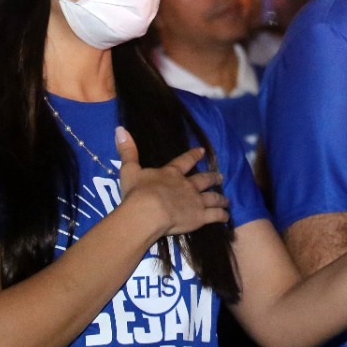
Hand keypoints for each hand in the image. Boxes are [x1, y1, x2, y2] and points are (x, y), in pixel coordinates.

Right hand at [115, 129, 229, 238]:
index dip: (194, 155)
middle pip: (203, 180)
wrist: (148, 212)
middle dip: (213, 177)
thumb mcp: (129, 170)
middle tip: (221, 176)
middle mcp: (187, 185)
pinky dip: (222, 215)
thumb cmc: (138, 193)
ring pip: (212, 197)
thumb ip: (127, 151)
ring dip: (220, 198)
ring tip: (226, 199)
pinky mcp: (200, 217)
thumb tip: (120, 129)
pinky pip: (215, 215)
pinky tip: (226, 217)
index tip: (202, 151)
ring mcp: (196, 201)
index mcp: (171, 174)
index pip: (185, 161)